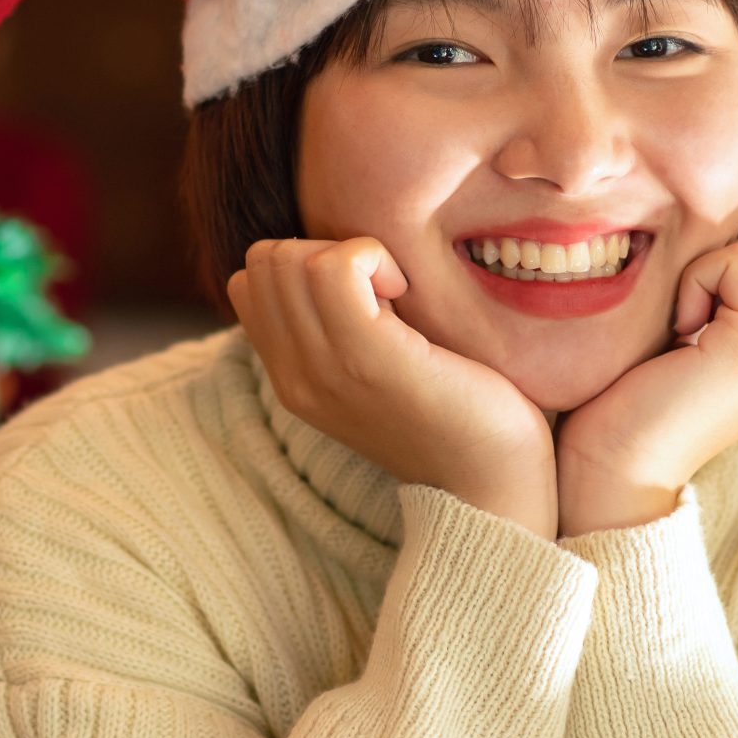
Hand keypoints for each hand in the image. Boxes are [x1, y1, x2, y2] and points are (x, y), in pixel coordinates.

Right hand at [229, 236, 557, 537]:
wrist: (490, 487)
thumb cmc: (454, 417)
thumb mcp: (375, 373)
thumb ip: (341, 332)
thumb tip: (340, 264)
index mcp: (291, 380)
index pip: (247, 283)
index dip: (303, 263)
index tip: (362, 293)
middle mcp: (294, 377)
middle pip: (264, 262)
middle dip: (324, 250)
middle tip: (381, 289)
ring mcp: (324, 369)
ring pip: (290, 260)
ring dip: (351, 253)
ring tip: (394, 293)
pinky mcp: (367, 358)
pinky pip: (335, 267)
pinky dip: (372, 256)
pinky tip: (405, 292)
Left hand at [555, 230, 737, 536]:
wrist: (609, 473)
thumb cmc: (621, 410)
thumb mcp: (684, 348)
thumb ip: (717, 307)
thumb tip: (716, 251)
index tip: (691, 311)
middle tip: (692, 309)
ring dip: (719, 267)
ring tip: (684, 324)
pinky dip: (700, 278)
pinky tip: (676, 333)